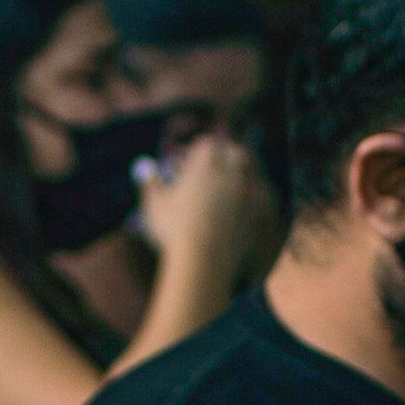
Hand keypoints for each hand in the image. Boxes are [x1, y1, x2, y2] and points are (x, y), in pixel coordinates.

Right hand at [135, 127, 278, 285]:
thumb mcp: (155, 204)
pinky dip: (249, 199)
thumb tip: (146, 167)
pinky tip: (238, 208)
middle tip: (217, 164)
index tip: (192, 155)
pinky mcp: (255, 214)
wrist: (203, 260)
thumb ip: (151, 182)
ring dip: (239, 177)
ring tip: (227, 186)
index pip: (208, 144)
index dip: (199, 149)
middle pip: (235, 154)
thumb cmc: (174, 229)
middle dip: (226, 156)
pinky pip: (257, 199)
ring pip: (248, 175)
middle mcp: (230, 173)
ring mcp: (246, 193)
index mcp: (205, 164)